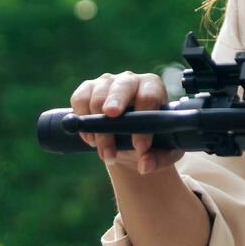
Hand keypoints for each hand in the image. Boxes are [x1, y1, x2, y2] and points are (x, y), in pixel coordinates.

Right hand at [69, 71, 184, 175]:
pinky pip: (79, 99)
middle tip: (111, 117)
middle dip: (116, 101)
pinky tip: (91, 139)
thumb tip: (145, 165)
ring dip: (98, 127)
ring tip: (105, 151)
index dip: (144, 117)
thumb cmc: (153, 141)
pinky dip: (82, 120)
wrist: (132, 142)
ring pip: (98, 97)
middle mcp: (130, 80)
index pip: (149, 96)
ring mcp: (107, 83)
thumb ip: (159, 158)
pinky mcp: (87, 90)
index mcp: (153, 87)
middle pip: (122, 86)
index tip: (140, 146)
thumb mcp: (165, 152)